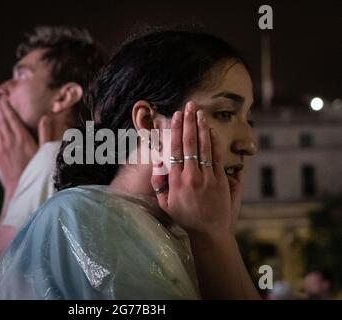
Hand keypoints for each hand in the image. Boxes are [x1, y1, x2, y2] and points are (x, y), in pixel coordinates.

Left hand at [0, 101, 52, 193]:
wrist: (20, 187)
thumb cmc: (35, 170)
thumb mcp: (45, 152)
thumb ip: (45, 134)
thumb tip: (46, 118)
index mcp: (23, 139)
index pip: (13, 119)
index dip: (8, 108)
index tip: (5, 100)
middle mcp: (10, 141)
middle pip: (3, 121)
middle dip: (0, 109)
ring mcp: (2, 148)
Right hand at [151, 101, 231, 237]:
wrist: (208, 231)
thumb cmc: (185, 218)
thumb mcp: (166, 204)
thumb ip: (160, 184)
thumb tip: (157, 164)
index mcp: (176, 181)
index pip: (175, 150)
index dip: (176, 131)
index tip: (176, 117)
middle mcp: (191, 176)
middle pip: (189, 144)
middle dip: (188, 123)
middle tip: (188, 106)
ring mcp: (207, 177)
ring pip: (204, 147)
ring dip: (201, 128)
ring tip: (199, 113)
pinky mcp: (220, 180)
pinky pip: (217, 157)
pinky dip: (214, 142)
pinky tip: (211, 131)